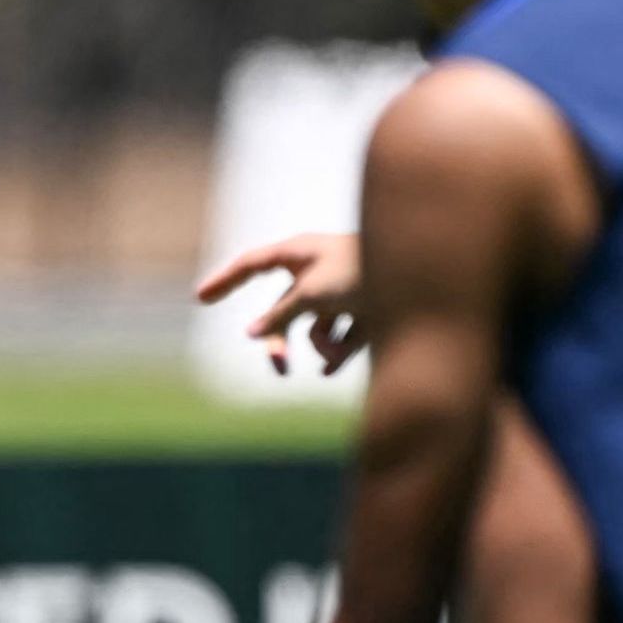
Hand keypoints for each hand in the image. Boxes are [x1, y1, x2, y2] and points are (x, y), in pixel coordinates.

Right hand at [196, 228, 367, 375]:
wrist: (422, 279)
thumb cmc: (364, 273)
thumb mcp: (313, 295)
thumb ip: (281, 315)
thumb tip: (254, 334)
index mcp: (300, 253)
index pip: (251, 264)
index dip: (225, 280)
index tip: (200, 298)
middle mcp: (318, 271)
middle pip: (282, 311)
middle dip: (281, 342)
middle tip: (281, 369)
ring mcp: (341, 291)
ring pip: (313, 328)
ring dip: (322, 344)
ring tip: (336, 352)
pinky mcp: (363, 311)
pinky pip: (339, 337)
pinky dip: (337, 351)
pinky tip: (332, 367)